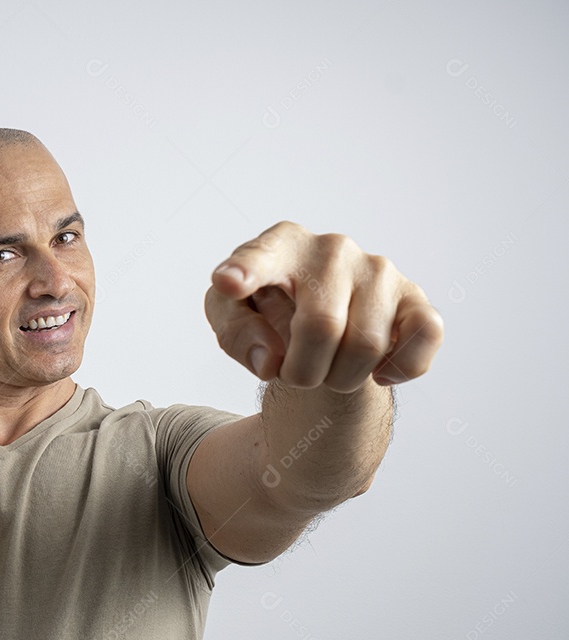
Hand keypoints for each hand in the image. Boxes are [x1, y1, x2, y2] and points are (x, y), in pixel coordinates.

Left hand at [204, 221, 442, 392]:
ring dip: (341, 379)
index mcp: (281, 247)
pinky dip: (398, 369)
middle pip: (321, 327)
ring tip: (328, 369)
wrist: (319, 322)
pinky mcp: (415, 297)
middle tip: (295, 374)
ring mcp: (378, 270)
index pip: (261, 257)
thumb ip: (236, 333)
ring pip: (367, 346)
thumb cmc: (269, 311)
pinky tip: (376, 372)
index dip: (245, 271)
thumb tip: (270, 358)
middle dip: (303, 371)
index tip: (229, 283)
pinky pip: (424, 336)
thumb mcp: (233, 318)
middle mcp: (332, 249)